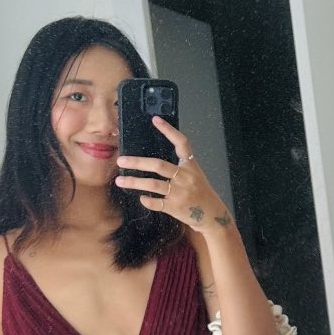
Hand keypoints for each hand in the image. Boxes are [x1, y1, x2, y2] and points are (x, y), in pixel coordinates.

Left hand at [116, 117, 234, 235]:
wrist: (213, 215)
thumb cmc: (201, 193)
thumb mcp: (195, 174)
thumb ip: (179, 167)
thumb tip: (154, 161)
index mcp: (191, 165)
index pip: (181, 142)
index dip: (169, 130)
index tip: (155, 120)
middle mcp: (185, 177)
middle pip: (158, 165)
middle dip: (137, 162)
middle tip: (121, 160)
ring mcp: (180, 192)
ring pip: (153, 184)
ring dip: (134, 182)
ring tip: (120, 180)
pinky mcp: (176, 207)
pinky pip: (157, 203)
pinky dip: (147, 201)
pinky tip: (141, 198)